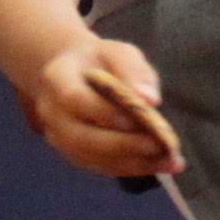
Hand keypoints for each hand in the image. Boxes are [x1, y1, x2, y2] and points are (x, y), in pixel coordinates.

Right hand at [23, 33, 182, 179]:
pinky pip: (99, 165)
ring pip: (91, 157)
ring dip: (131, 162)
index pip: (75, 99)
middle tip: (160, 145)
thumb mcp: (118, 51)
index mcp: (56, 79)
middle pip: (81, 137)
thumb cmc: (100, 60)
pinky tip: (160, 164)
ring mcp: (59, 136)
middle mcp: (51, 112)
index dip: (105, 112)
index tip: (139, 118)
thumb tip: (151, 100)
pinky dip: (131, 167)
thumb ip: (133, 70)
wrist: (77, 73)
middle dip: (122, 145)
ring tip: (169, 161)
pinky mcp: (73, 153)